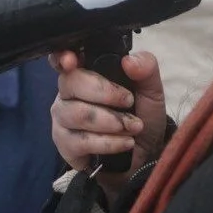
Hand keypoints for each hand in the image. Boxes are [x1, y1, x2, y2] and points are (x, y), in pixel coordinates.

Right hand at [49, 50, 167, 199]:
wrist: (144, 155)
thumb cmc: (141, 115)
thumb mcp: (151, 90)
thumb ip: (145, 69)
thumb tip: (129, 61)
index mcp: (85, 72)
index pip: (61, 58)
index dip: (62, 57)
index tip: (73, 61)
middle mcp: (67, 93)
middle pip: (71, 83)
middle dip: (105, 93)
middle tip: (130, 103)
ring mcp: (62, 119)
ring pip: (77, 114)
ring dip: (112, 122)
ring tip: (133, 127)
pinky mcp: (64, 144)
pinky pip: (81, 141)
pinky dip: (109, 142)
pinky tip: (125, 143)